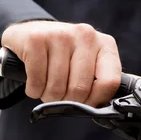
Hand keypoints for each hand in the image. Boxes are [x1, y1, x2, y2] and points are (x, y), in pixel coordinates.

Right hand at [1, 21, 121, 105]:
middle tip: (61, 96)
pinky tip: (35, 81)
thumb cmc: (64, 55)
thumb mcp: (89, 64)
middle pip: (80, 89)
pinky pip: (36, 81)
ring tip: (47, 87)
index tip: (85, 103)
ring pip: (56, 88)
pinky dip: (33, 90)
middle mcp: (86, 35)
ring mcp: (60, 35)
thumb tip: (99, 108)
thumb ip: (100, 82)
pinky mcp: (36, 39)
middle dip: (68, 102)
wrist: (30, 31)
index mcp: (105, 44)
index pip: (109, 82)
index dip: (95, 101)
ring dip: (49, 96)